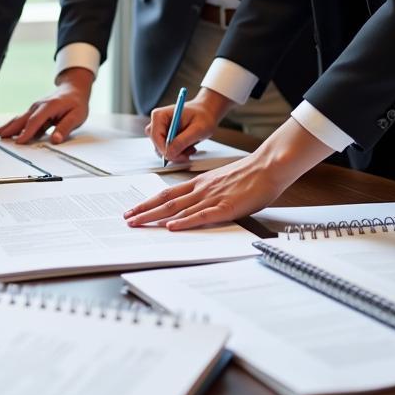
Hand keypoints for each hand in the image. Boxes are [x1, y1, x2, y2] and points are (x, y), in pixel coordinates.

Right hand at [0, 67, 92, 143]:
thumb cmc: (76, 102)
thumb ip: (65, 127)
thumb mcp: (77, 116)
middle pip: (23, 118)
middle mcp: (39, 106)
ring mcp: (36, 107)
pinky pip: (24, 119)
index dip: (27, 132)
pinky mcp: (35, 111)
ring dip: (10, 126)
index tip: (19, 142)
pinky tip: (8, 131)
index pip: (35, 121)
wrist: (74, 89)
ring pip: (21, 118)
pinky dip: (15, 124)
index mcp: (49, 106)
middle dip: (11, 127)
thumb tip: (56, 139)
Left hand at [125, 118, 332, 229]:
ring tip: (138, 224)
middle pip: (166, 201)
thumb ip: (205, 191)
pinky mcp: (226, 207)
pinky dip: (185, 222)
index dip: (148, 202)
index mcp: (199, 183)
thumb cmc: (247, 176)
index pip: (167, 193)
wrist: (267, 167)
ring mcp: (212, 197)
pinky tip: (172, 227)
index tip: (134, 210)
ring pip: (178, 208)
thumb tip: (193, 204)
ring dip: (155, 217)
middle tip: (127, 219)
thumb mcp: (220, 181)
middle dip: (144, 211)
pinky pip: (202, 216)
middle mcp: (200, 189)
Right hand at [148, 87, 233, 163]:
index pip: (155, 136)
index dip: (165, 149)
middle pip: (157, 145)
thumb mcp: (197, 129)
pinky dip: (179, 153)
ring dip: (177, 154)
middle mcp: (157, 123)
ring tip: (191, 148)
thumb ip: (183, 140)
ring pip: (162, 150)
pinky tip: (188, 148)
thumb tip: (169, 153)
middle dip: (173, 153)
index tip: (179, 155)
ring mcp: (160, 131)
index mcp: (160, 115)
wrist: (206, 114)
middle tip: (187, 154)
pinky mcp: (165, 138)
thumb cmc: (203, 117)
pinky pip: (168, 151)